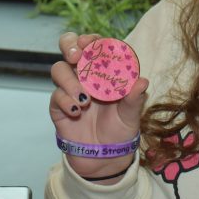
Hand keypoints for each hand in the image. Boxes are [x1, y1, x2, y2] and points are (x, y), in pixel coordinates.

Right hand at [49, 32, 147, 180]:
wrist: (104, 158)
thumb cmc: (120, 130)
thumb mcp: (131, 116)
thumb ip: (134, 99)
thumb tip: (142, 82)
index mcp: (104, 70)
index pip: (96, 45)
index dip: (93, 40)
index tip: (91, 43)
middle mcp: (85, 75)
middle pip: (70, 47)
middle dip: (70, 45)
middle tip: (76, 56)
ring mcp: (70, 89)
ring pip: (59, 69)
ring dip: (69, 79)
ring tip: (84, 99)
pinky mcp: (58, 106)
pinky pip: (56, 95)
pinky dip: (65, 100)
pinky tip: (77, 112)